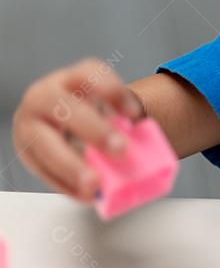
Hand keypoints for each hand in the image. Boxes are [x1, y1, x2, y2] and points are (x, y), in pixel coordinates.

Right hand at [12, 57, 143, 200]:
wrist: (55, 115)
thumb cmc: (87, 109)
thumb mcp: (104, 104)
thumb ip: (122, 119)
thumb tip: (145, 143)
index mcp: (70, 78)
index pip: (89, 73)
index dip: (113, 91)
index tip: (134, 114)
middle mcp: (45, 96)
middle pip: (66, 109)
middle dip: (94, 131)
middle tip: (121, 150)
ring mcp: (29, 123)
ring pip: (46, 145)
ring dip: (72, 167)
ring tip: (95, 184)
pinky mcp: (26, 150)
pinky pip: (42, 170)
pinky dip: (65, 185)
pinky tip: (84, 194)